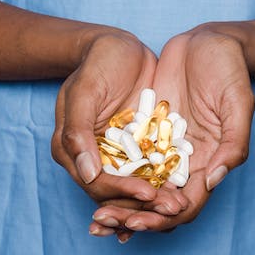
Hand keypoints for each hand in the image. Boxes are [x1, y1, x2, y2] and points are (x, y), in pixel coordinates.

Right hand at [52, 29, 190, 232]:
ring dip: (156, 202)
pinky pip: (150, 171)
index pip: (97, 183)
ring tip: (180, 207)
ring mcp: (117, 154)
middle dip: (143, 206)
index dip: (122, 192)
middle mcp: (92, 157)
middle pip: (116, 193)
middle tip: (173, 209)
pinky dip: (163, 185)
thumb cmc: (98, 62)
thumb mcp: (86, 90)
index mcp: (71, 149)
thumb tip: (86, 174)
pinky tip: (183, 195)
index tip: (148, 194)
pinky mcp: (139, 147)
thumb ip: (79, 130)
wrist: (120, 46)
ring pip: (134, 187)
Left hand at [90, 26, 253, 237]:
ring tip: (93, 216)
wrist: (209, 40)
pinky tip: (89, 178)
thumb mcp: (238, 104)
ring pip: (139, 185)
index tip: (134, 223)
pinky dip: (111, 172)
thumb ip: (232, 144)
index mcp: (209, 163)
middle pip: (157, 203)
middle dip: (130, 217)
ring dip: (117, 202)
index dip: (159, 219)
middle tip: (100, 222)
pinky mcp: (147, 128)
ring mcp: (163, 145)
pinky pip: (127, 156)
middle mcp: (185, 161)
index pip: (184, 207)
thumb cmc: (230, 70)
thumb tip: (212, 182)